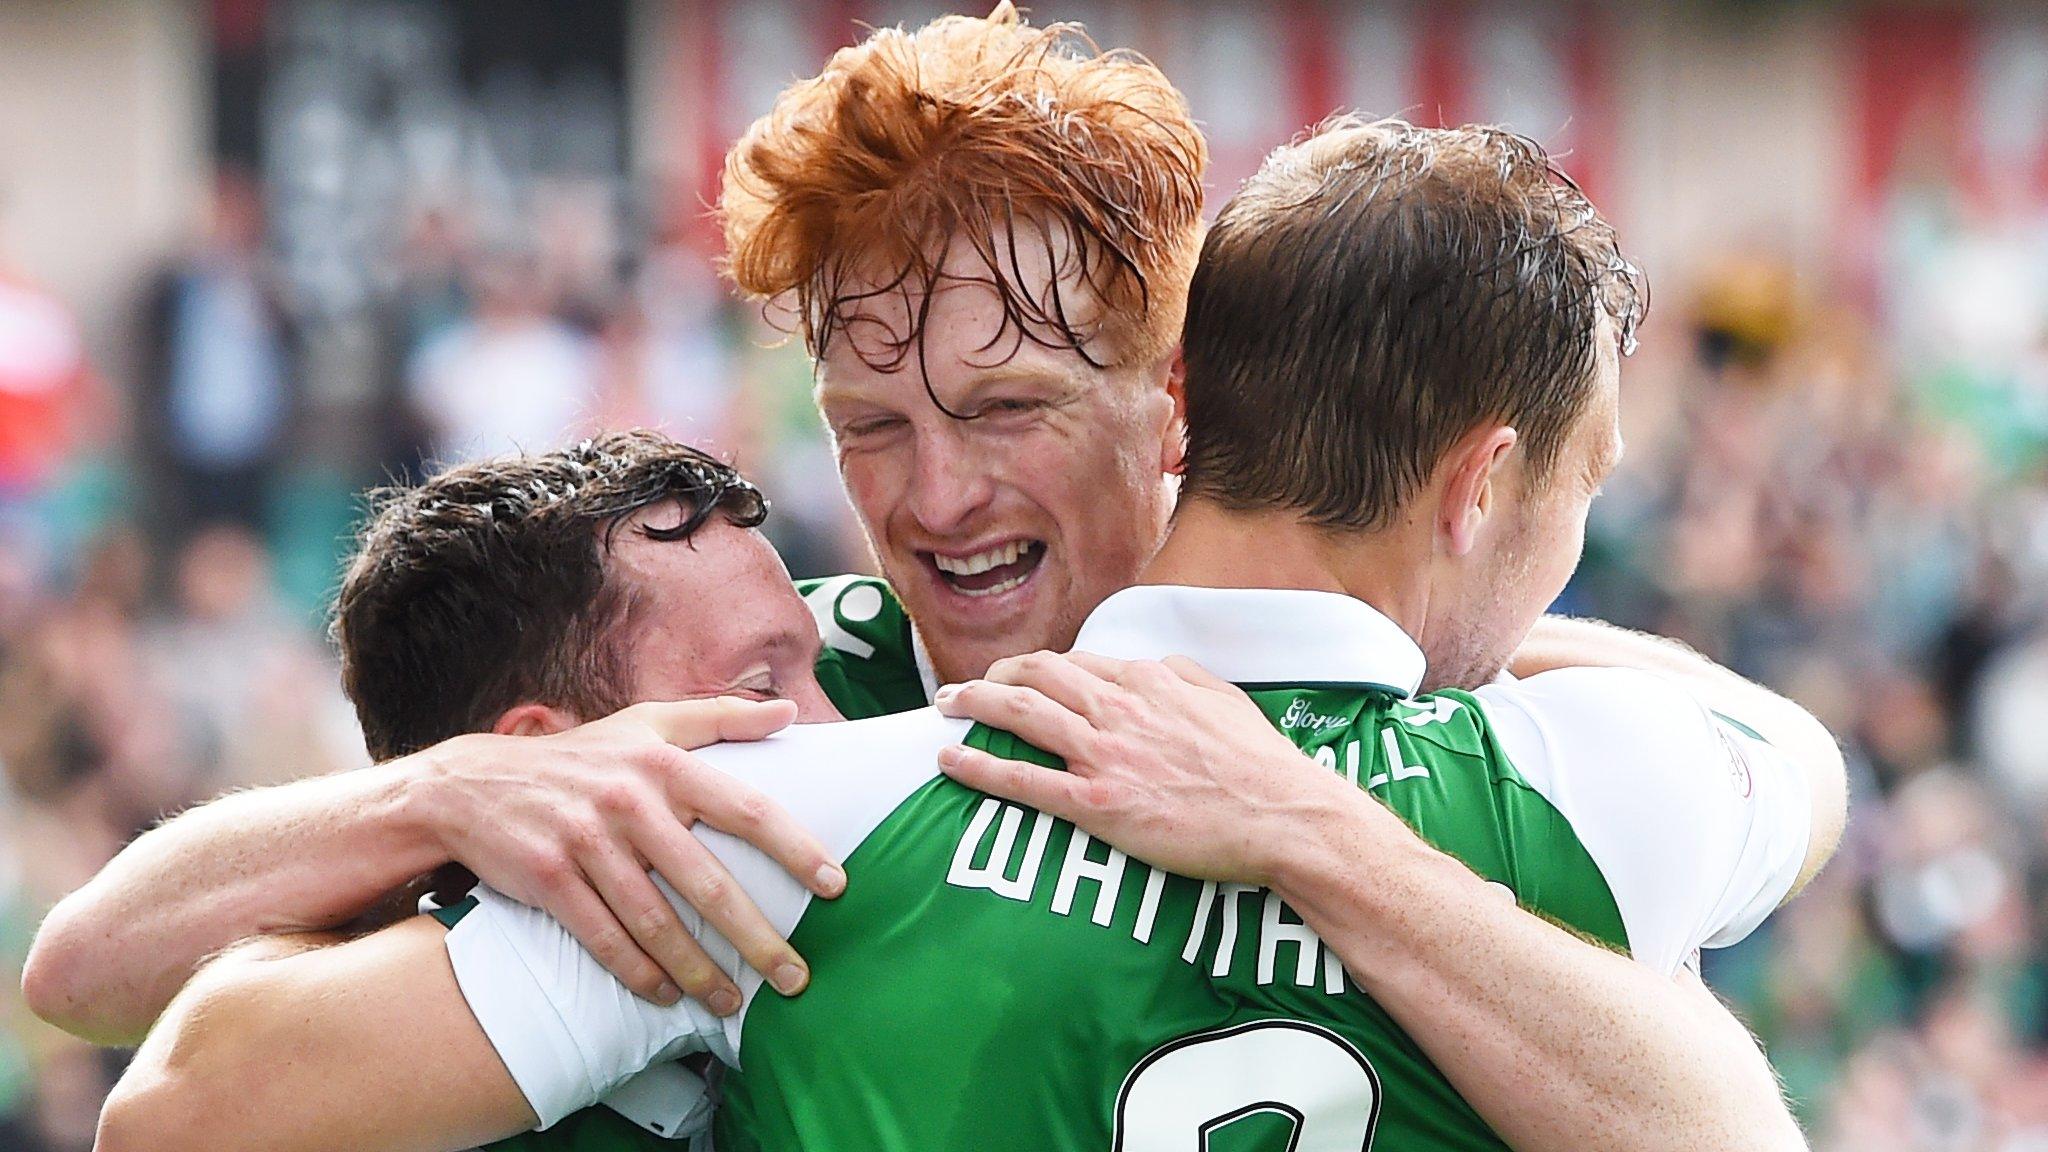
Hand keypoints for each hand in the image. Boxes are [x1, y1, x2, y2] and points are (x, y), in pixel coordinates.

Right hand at [410, 698, 841, 1013]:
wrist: (473, 786)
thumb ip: (720, 717)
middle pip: (706, 882)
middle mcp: (629, 802)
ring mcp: (586, 843)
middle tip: (794, 977)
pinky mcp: (548, 879)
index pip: (745, 809)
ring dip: (698, 971)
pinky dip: (636, 973)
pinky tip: (664, 996)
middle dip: (756, 937)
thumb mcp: (646, 723)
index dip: (794, 847)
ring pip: (655, 922)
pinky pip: (603, 937)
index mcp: (663, 764)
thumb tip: (788, 711)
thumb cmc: (579, 757)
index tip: (834, 884)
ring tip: (732, 1002)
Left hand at [932, 652, 1352, 886]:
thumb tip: (1152, 666)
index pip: (1076, 662)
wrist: (1281, 814)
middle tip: (963, 689)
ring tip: (944, 707)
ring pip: (1023, 715)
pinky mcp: (1099, 803)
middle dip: (992, 676)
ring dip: (974, 706)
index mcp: (1148, 681)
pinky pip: (1026, 781)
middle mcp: (1120, 708)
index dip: (1038, 668)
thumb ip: (1181, 675)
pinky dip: (981, 767)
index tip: (1018, 677)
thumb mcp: (1223, 698)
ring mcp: (1106, 754)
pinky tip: (951, 760)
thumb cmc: (1259, 764)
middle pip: (1037, 676)